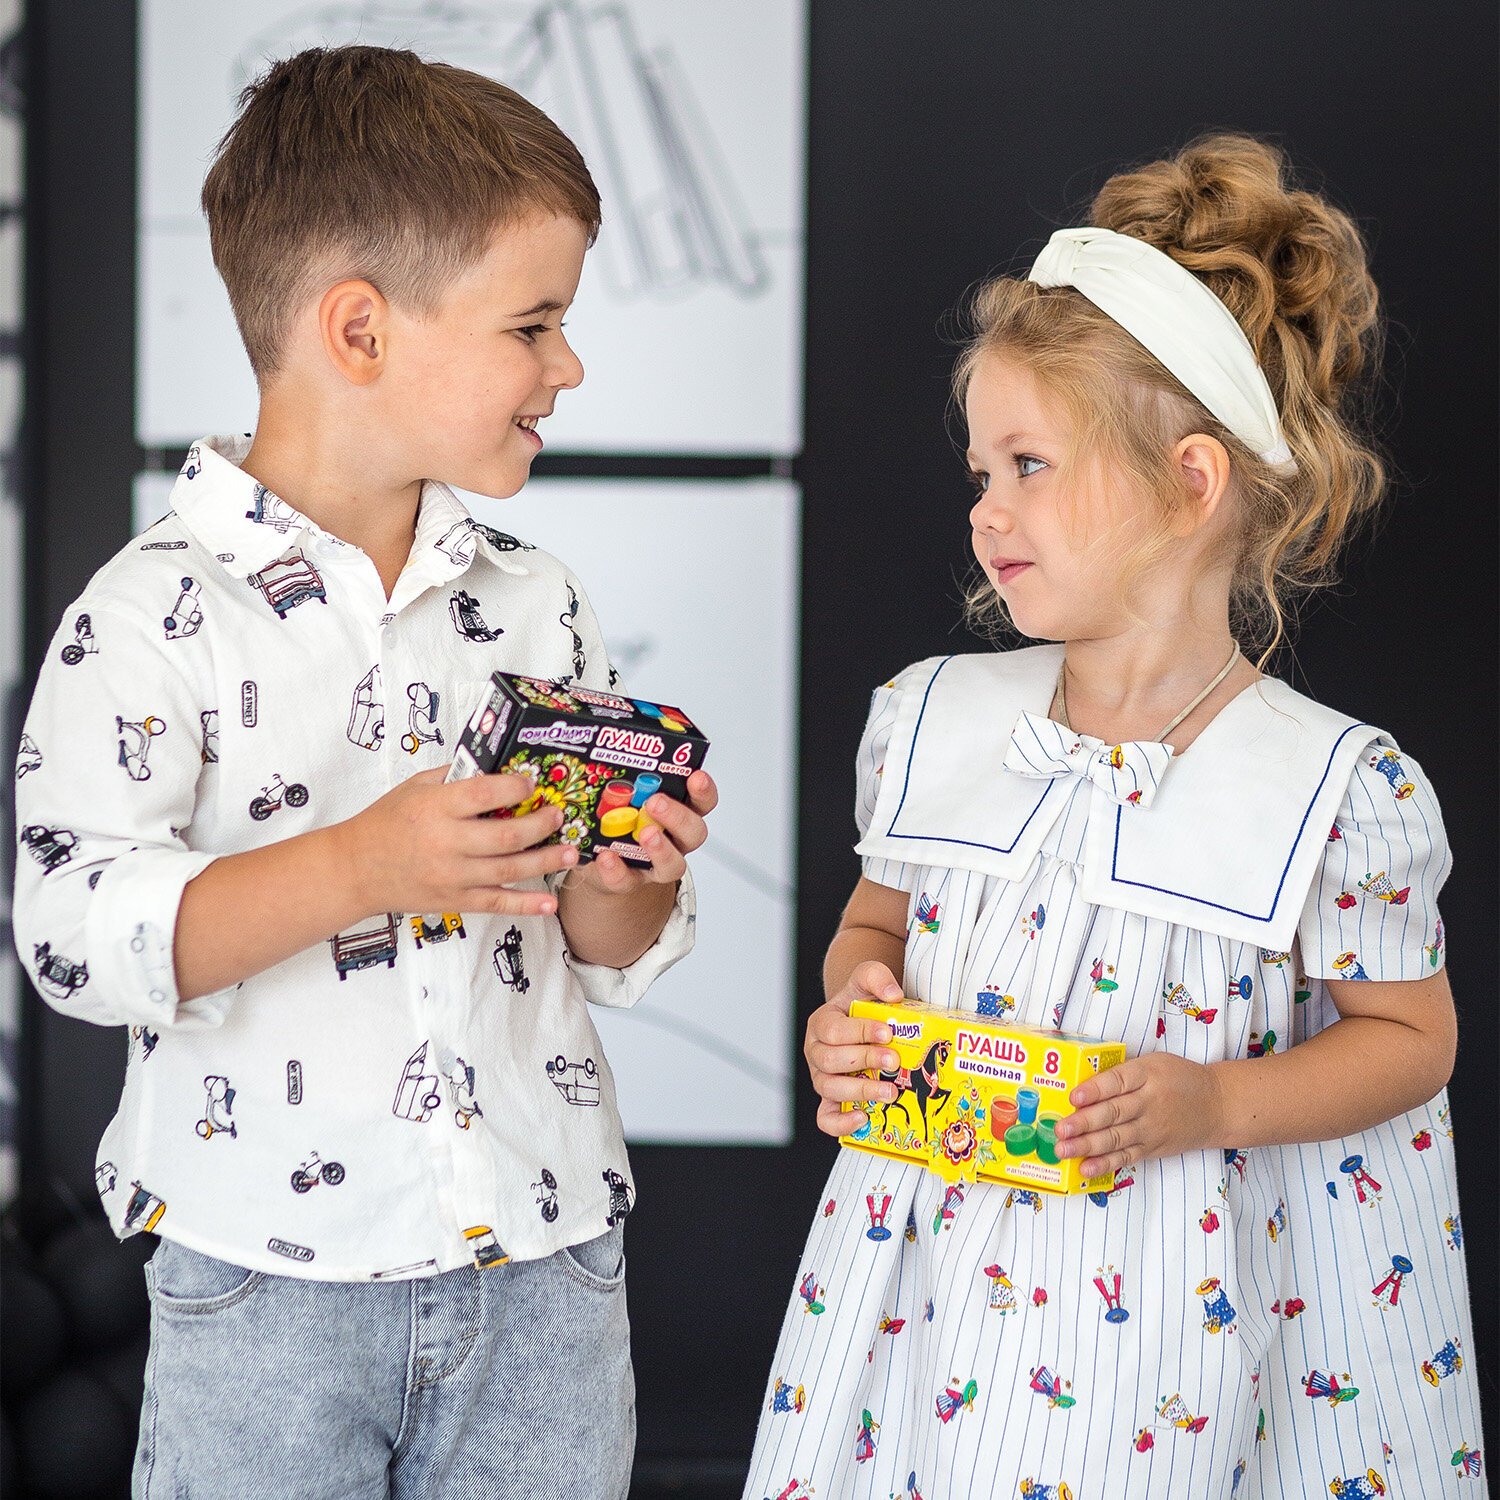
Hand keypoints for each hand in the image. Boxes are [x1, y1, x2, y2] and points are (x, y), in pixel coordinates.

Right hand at [338, 768, 577, 918]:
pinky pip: (497, 903)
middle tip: (558, 815)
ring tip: (571, 852)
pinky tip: (550, 902)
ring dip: (546, 861)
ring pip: (510, 870)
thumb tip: (493, 763)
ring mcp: (452, 876)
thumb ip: (453, 776)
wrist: (355, 869)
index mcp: (436, 808)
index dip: (515, 787)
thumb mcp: (414, 787)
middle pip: (507, 836)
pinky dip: (526, 905)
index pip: (485, 793)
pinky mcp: (454, 901)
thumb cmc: (385, 823)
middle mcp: (446, 843)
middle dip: (541, 824)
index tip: (532, 783)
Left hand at [561, 769, 717, 895]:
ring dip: (661, 849)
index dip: (704, 790)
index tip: (696, 776)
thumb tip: (591, 736)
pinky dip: (617, 870)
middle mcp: (674, 839)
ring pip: (674, 864)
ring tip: (643, 834)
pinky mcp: (630, 881)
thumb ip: (615, 772)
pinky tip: (605, 857)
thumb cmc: (616, 819)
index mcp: (678, 810)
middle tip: (656, 802)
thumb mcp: (620, 793)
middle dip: (678, 816)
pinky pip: (628, 881)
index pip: (702, 800)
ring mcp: (655, 864)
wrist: (599, 861)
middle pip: (694, 832)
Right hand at [806, 962, 905, 1137]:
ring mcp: (822, 1078)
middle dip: (864, 1060)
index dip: (860, 1032)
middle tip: (894, 1060)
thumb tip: (893, 995)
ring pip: (828, 1089)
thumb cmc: (862, 1003)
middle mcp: (816, 1052)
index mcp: (821, 1023)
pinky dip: (841, 1123)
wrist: (860, 1020)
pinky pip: (825, 1118)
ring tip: (890, 1092)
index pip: (833, 1030)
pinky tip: (864, 1118)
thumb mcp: (866, 980)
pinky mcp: (830, 1101)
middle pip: (829, 1060)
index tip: (887, 1032)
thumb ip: (876, 976)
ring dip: (860, 1091)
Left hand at [1054, 1053, 1224, 1176]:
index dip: (1095, 1090)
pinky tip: (1086, 1167)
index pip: (1117, 1082)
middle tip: (1059, 1129)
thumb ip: (1123, 1073)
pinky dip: (1105, 1164)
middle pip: (1113, 1113)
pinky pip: (1126, 1157)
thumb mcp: (1154, 1063)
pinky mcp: (1153, 1148)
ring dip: (1087, 1146)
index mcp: (1147, 1075)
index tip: (1073, 1096)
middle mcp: (1149, 1103)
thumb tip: (1082, 1080)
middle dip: (1083, 1123)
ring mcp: (1151, 1129)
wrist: (1217, 1106)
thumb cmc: (1179, 1078)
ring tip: (1063, 1150)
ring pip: (1115, 1138)